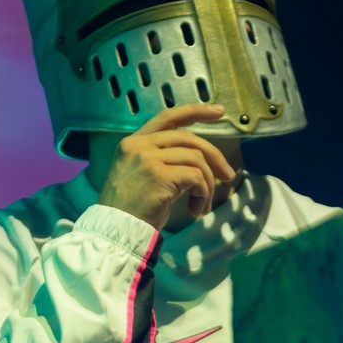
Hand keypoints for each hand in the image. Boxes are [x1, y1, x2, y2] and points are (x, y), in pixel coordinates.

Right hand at [97, 104, 237, 229]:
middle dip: (214, 156)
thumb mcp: (139, 175)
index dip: (195, 111)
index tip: (218, 111)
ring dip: (207, 184)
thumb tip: (200, 160)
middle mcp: (139, 145)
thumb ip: (161, 159)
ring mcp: (149, 158)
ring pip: (196, 159)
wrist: (115, 231)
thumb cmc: (129, 210)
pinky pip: (196, 177)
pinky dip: (203, 193)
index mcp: (133, 142)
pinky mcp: (160, 175)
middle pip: (189, 139)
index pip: (168, 117)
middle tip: (228, 175)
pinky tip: (195, 210)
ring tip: (202, 205)